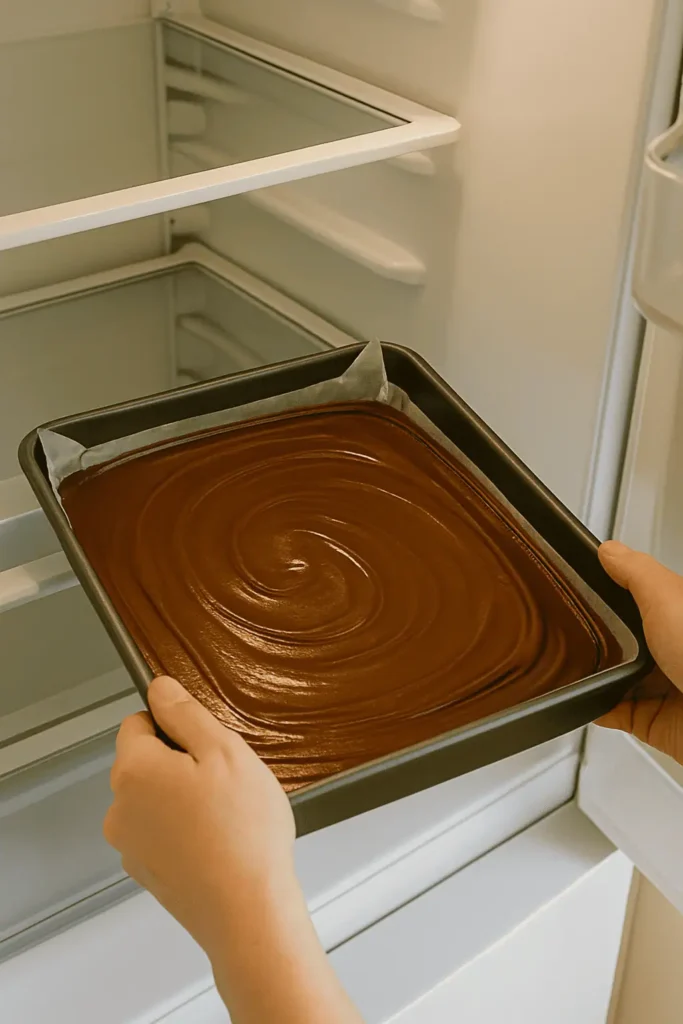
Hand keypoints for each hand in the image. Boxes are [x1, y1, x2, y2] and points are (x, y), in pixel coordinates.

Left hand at [105, 678, 363, 1023]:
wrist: (248, 913)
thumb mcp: (224, 750)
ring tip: (226, 816)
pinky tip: (219, 842)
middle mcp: (120, 808)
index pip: (138, 722)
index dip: (177, 726)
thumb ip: (185, 713)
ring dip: (184, 798)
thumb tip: (159, 688)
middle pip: (146, 761)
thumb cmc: (243, 832)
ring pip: (156, 798)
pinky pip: (162, 833)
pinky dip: (185, 831)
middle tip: (225, 782)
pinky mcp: (147, 873)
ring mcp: (130, 845)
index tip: (207, 744)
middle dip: (182, 763)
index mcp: (134, 770)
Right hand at [598, 541, 682, 762]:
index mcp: (679, 618)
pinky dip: (599, 707)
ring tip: (577, 665)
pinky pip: (618, 712)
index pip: (644, 600)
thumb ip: (637, 573)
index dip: (615, 592)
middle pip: (628, 640)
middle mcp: (675, 651)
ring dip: (597, 674)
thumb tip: (610, 551)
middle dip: (602, 637)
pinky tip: (588, 698)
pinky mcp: (656, 721)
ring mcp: (667, 687)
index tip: (585, 586)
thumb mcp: (669, 599)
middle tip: (577, 630)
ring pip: (620, 678)